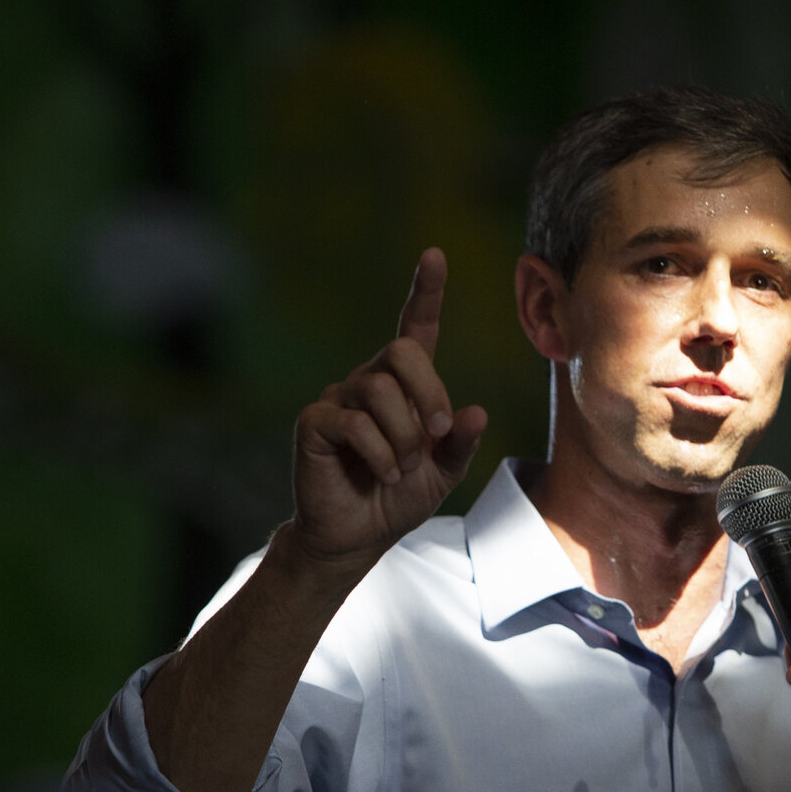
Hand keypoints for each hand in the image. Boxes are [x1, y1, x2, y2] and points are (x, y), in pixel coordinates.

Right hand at [286, 248, 488, 577]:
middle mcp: (368, 381)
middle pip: (402, 352)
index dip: (424, 291)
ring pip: (380, 391)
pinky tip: (384, 475)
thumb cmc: (397, 498)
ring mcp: (338, 398)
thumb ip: (460, 443)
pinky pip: (354, 423)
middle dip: (429, 395)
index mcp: (402, 385)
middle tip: (437, 436)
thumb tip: (476, 412)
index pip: (415, 327)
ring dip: (404, 436)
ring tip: (404, 468)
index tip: (434, 256)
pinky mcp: (314, 422)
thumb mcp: (443, 472)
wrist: (357, 536)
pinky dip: (380, 454)